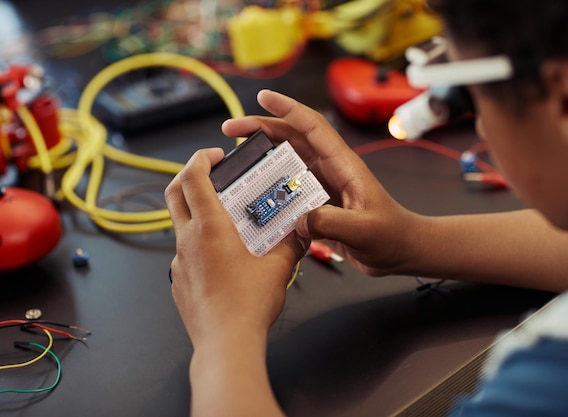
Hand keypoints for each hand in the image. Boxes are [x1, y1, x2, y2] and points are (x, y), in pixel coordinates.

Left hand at [165, 147, 306, 347]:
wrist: (225, 345)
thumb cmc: (248, 305)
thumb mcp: (279, 268)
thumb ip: (291, 244)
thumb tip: (302, 231)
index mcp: (209, 228)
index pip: (193, 177)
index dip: (201, 158)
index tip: (215, 155)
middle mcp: (188, 241)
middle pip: (174, 193)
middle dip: (189, 175)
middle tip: (210, 172)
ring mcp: (180, 263)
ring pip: (181, 225)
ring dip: (198, 213)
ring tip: (227, 221)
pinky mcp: (180, 282)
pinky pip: (186, 253)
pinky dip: (200, 244)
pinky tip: (224, 259)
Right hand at [222, 90, 422, 276]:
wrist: (401, 251)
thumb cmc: (391, 236)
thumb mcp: (364, 230)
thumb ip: (332, 223)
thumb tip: (299, 219)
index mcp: (343, 165)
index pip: (312, 127)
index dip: (287, 109)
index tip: (263, 97)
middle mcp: (330, 170)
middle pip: (291, 139)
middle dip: (261, 129)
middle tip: (230, 131)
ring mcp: (322, 186)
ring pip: (286, 162)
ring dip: (261, 157)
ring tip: (234, 159)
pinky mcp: (318, 204)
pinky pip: (287, 190)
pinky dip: (269, 188)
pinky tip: (252, 196)